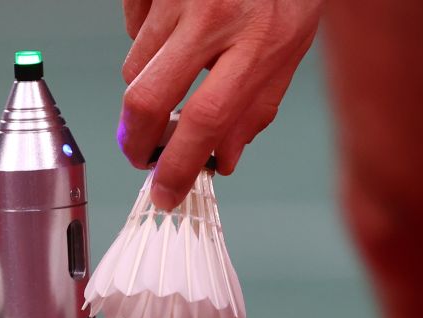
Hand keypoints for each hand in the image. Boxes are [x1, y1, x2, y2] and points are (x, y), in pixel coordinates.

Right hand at [118, 0, 322, 208]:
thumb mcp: (292, 46)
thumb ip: (257, 106)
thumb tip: (223, 160)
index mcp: (258, 40)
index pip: (206, 119)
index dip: (179, 166)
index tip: (166, 194)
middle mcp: (214, 15)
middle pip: (146, 100)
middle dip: (136, 142)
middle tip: (144, 156)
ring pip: (135, 70)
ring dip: (147, 90)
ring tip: (179, 76)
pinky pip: (130, 31)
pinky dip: (144, 46)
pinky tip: (174, 35)